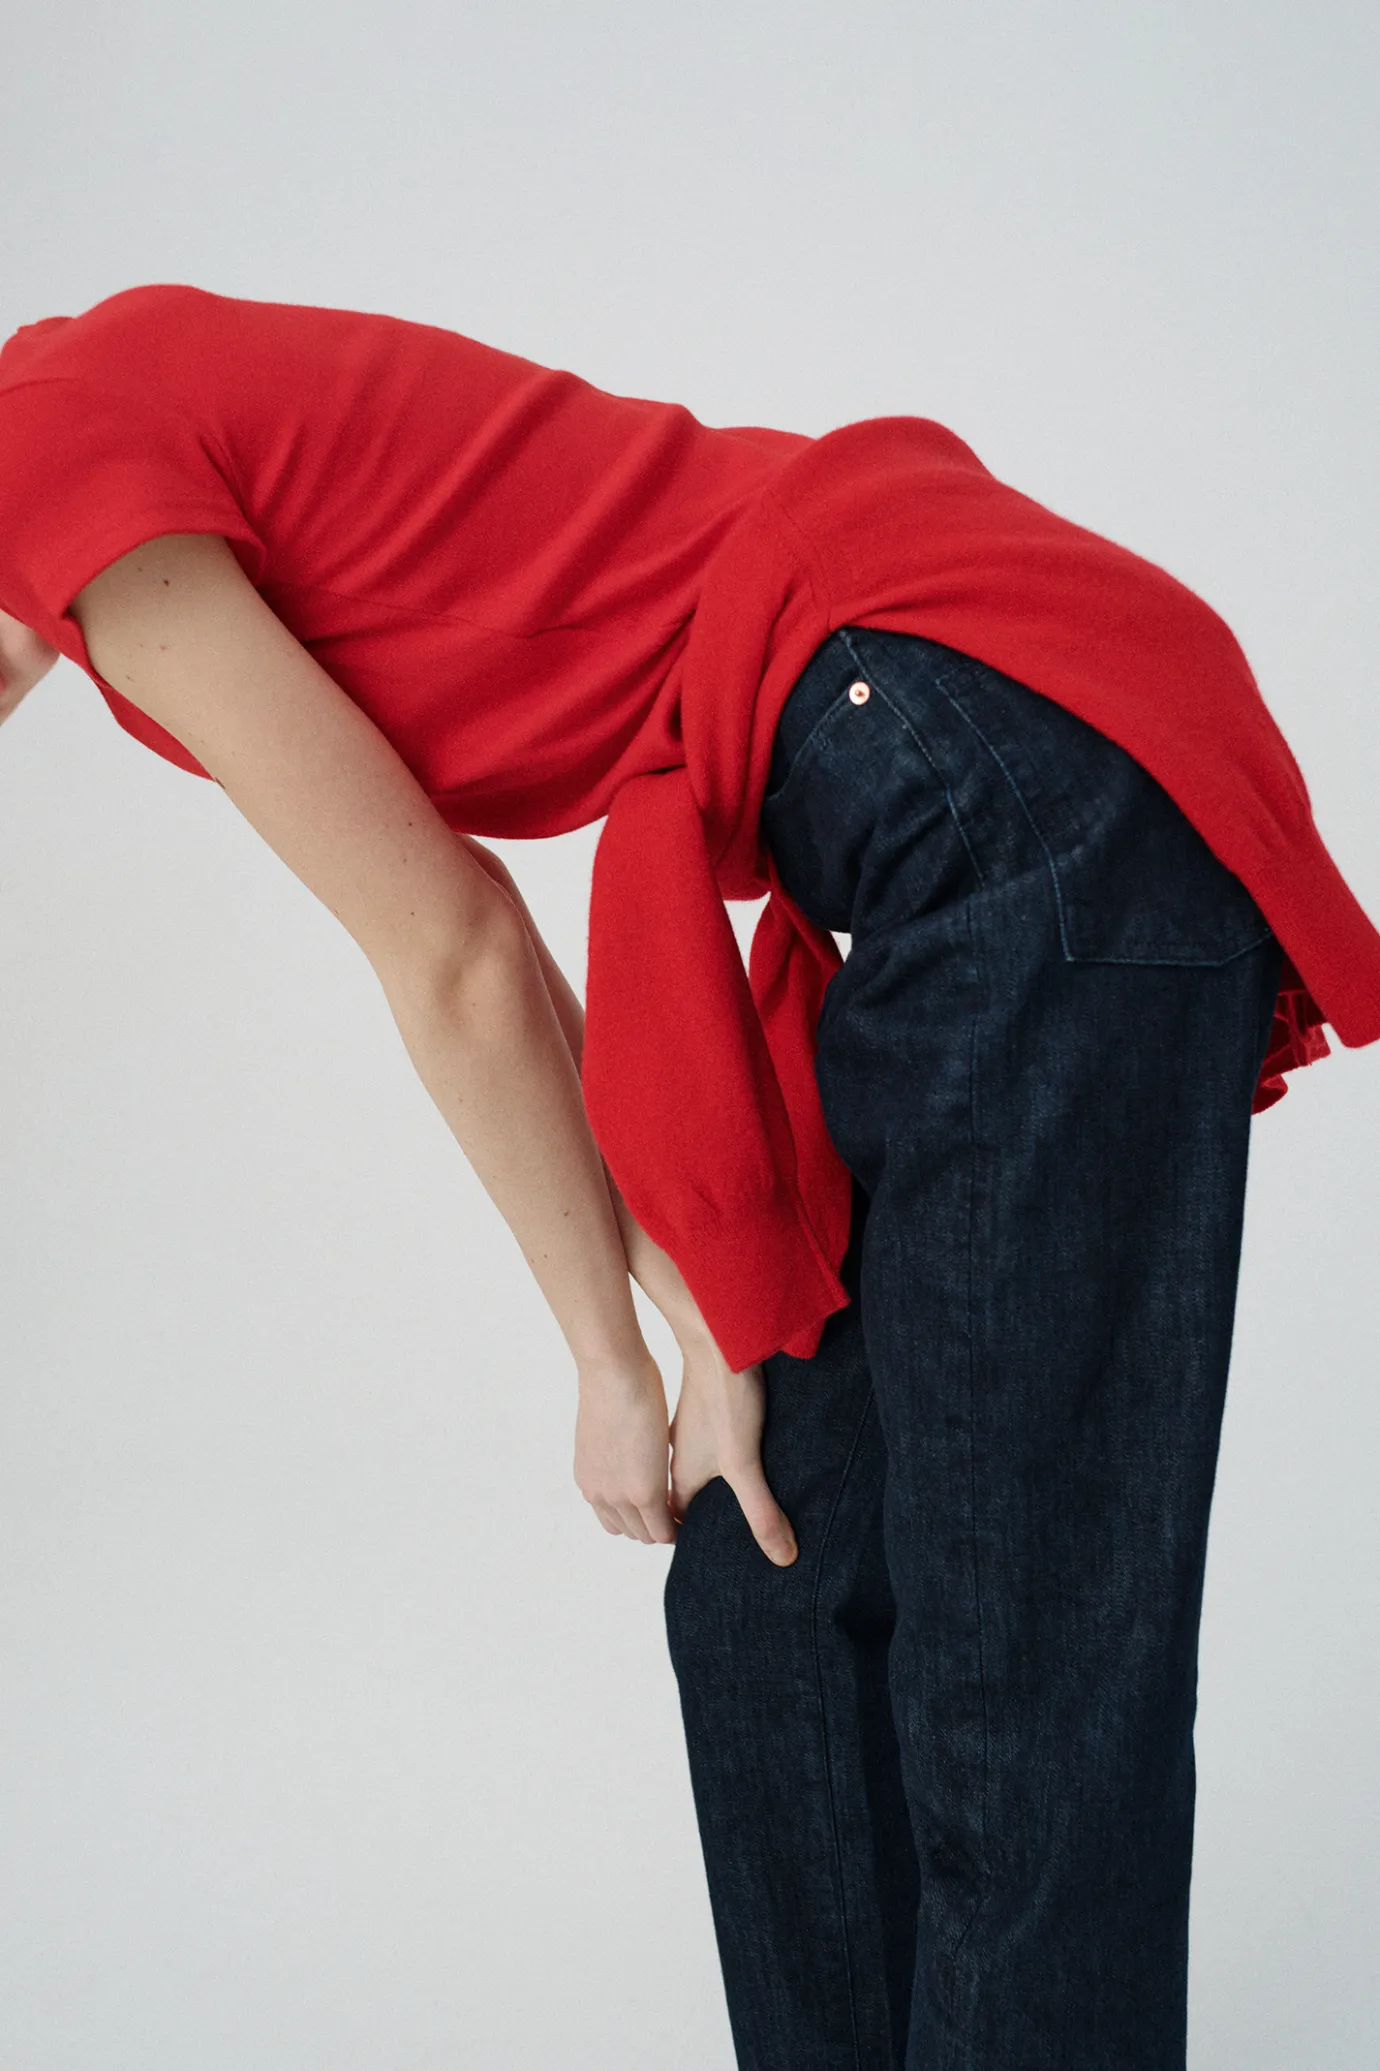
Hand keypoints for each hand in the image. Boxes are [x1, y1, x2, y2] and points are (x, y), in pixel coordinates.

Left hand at [574, 1346, 676, 1544]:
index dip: (640, 1519)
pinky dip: (677, 1527)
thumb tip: (634, 1451)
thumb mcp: (610, 1430)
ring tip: (687, 1510)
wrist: (613, 1373)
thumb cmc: (613, 1384)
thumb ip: (618, 1453)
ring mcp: (620, 1497)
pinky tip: (692, 1512)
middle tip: (678, 1512)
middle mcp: (600, 1495)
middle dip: (653, 1525)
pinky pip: (664, 1529)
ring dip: (665, 1527)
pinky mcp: (645, 1493)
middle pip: (631, 1531)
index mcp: (590, 1480)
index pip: (616, 1520)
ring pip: (647, 1535)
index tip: (661, 1510)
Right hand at [669, 1334, 797, 1566]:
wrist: (717, 1340)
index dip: (693, 1541)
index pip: (676, 1522)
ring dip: (713, 1490)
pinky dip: (719, 1461)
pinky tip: (746, 1457)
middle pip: (684, 1499)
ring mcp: (688, 1431)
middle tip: (737, 1537)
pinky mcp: (703, 1411)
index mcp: (680, 1476)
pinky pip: (704, 1447)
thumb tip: (783, 1559)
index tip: (717, 1557)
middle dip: (704, 1519)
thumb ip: (760, 1512)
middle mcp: (677, 1455)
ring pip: (694, 1472)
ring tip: (748, 1503)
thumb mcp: (745, 1463)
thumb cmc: (726, 1400)